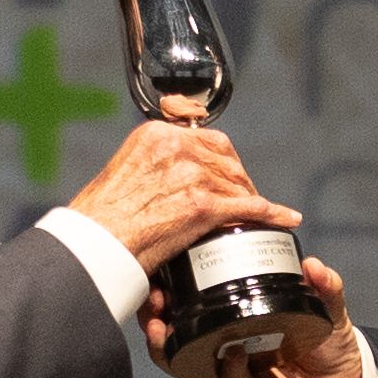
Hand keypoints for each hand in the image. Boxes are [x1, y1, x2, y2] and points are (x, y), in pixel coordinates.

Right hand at [67, 121, 298, 271]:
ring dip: (250, 199)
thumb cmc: (100, 218)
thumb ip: (150, 165)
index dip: (222, 159)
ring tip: (258, 214)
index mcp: (155, 134)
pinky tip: (283, 219)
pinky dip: (270, 213)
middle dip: (238, 179)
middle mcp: (176, 147)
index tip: (226, 173)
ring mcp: (193, 175)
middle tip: (243, 198)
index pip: (206, 138)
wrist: (94, 243)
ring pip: (238, 183)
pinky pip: (249, 207)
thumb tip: (166, 178)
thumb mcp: (123, 172)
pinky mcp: (203, 205)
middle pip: (226, 159)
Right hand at [155, 255, 365, 377]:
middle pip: (177, 329)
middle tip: (152, 295)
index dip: (176, 285)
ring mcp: (235, 373)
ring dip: (169, 343)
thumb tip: (313, 265)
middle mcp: (229, 345)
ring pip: (189, 360)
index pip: (198, 299)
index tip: (164, 265)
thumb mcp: (330, 313)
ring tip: (160, 324)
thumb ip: (325, 290)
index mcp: (241, 319)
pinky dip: (230, 367)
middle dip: (155, 313)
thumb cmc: (331, 352)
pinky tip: (234, 351)